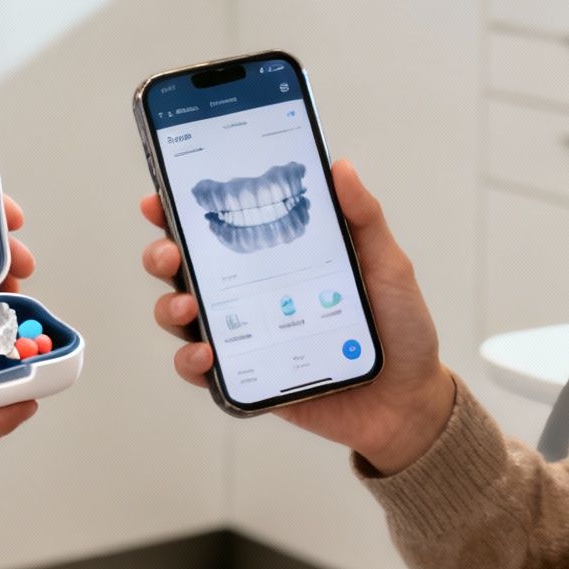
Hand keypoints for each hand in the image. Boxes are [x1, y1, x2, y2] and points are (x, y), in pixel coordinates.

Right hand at [139, 160, 455, 474]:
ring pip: (182, 315)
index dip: (182, 209)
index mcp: (276, 257)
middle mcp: (250, 292)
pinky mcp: (245, 377)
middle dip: (161, 254)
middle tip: (169, 253)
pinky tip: (205, 354)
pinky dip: (190, 361)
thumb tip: (340, 167)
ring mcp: (244, 335)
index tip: (159, 197)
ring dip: (168, 307)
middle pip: (186, 267)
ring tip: (185, 307)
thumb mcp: (388, 266)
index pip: (221, 226)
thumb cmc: (399, 329)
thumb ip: (364, 219)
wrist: (408, 401)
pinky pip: (201, 370)